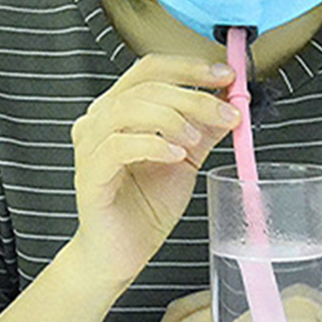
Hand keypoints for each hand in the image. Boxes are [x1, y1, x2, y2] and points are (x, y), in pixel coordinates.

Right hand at [70, 54, 238, 286]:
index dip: (191, 67)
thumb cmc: (145, 204)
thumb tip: (233, 101)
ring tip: (195, 139)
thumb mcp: (187, 156)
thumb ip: (205, 128)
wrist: (122, 253)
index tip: (226, 76)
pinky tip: (175, 155)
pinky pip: (117, 147)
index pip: (153, 68)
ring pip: (129, 108)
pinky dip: (152, 144)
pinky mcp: (89, 175)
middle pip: (146, 86)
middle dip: (193, 95)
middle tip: (226, 112)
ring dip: (171, 117)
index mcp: (121, 107)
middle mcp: (100, 120)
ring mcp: (90, 146)